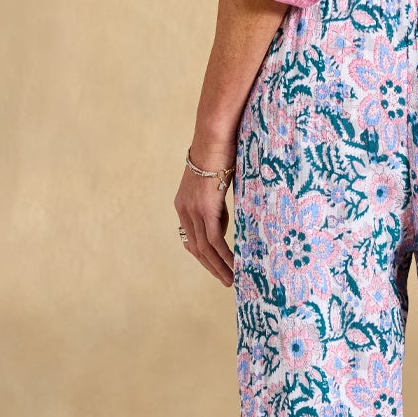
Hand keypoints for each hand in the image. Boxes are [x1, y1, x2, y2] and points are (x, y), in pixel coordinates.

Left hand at [175, 145, 234, 286]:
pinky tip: (234, 265)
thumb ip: (215, 202)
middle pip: (195, 248)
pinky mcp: (206, 210)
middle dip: (211, 266)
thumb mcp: (214, 182)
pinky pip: (215, 241)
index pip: (190, 238)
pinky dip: (225, 257)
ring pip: (205, 249)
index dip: (203, 255)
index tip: (215, 266)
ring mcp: (193, 211)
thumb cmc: (219, 152)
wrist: (214, 137)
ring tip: (232, 279)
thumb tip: (222, 220)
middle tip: (226, 280)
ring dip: (219, 267)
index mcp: (183, 204)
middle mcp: (184, 210)